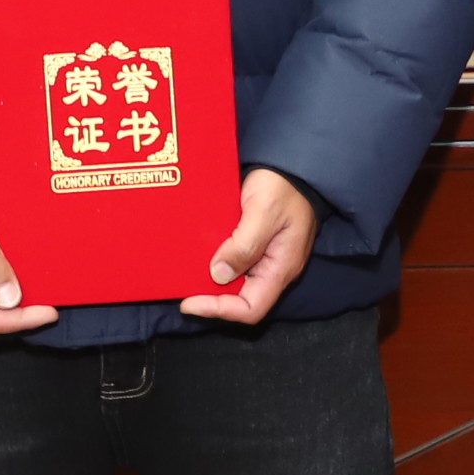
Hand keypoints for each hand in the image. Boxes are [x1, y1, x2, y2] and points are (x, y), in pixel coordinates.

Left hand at [182, 168, 318, 324]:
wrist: (291, 164)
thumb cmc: (283, 185)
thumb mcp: (264, 212)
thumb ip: (244, 245)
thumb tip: (218, 274)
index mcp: (281, 268)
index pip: (251, 308)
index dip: (219, 310)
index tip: (189, 302)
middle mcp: (272, 269)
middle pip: (241, 299)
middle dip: (211, 298)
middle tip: (182, 288)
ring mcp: (264, 257)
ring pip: (235, 282)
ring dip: (210, 281)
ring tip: (185, 272)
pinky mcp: (254, 244)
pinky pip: (234, 262)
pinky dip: (214, 262)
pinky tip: (198, 254)